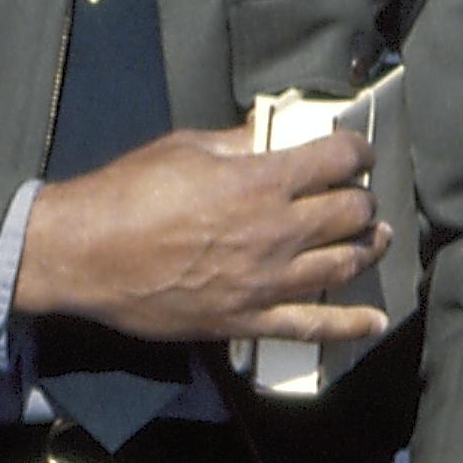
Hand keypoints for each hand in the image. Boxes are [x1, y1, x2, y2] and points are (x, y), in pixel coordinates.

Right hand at [18, 125, 390, 343]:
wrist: (87, 253)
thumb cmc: (128, 193)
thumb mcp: (185, 148)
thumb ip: (238, 143)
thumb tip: (269, 136)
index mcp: (262, 181)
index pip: (337, 160)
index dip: (357, 152)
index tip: (357, 153)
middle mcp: (276, 231)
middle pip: (350, 213)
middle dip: (363, 200)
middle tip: (358, 196)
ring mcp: (266, 280)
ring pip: (344, 265)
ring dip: (368, 249)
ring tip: (375, 239)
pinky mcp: (248, 319)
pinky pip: (312, 326)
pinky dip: (348, 326)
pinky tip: (372, 322)